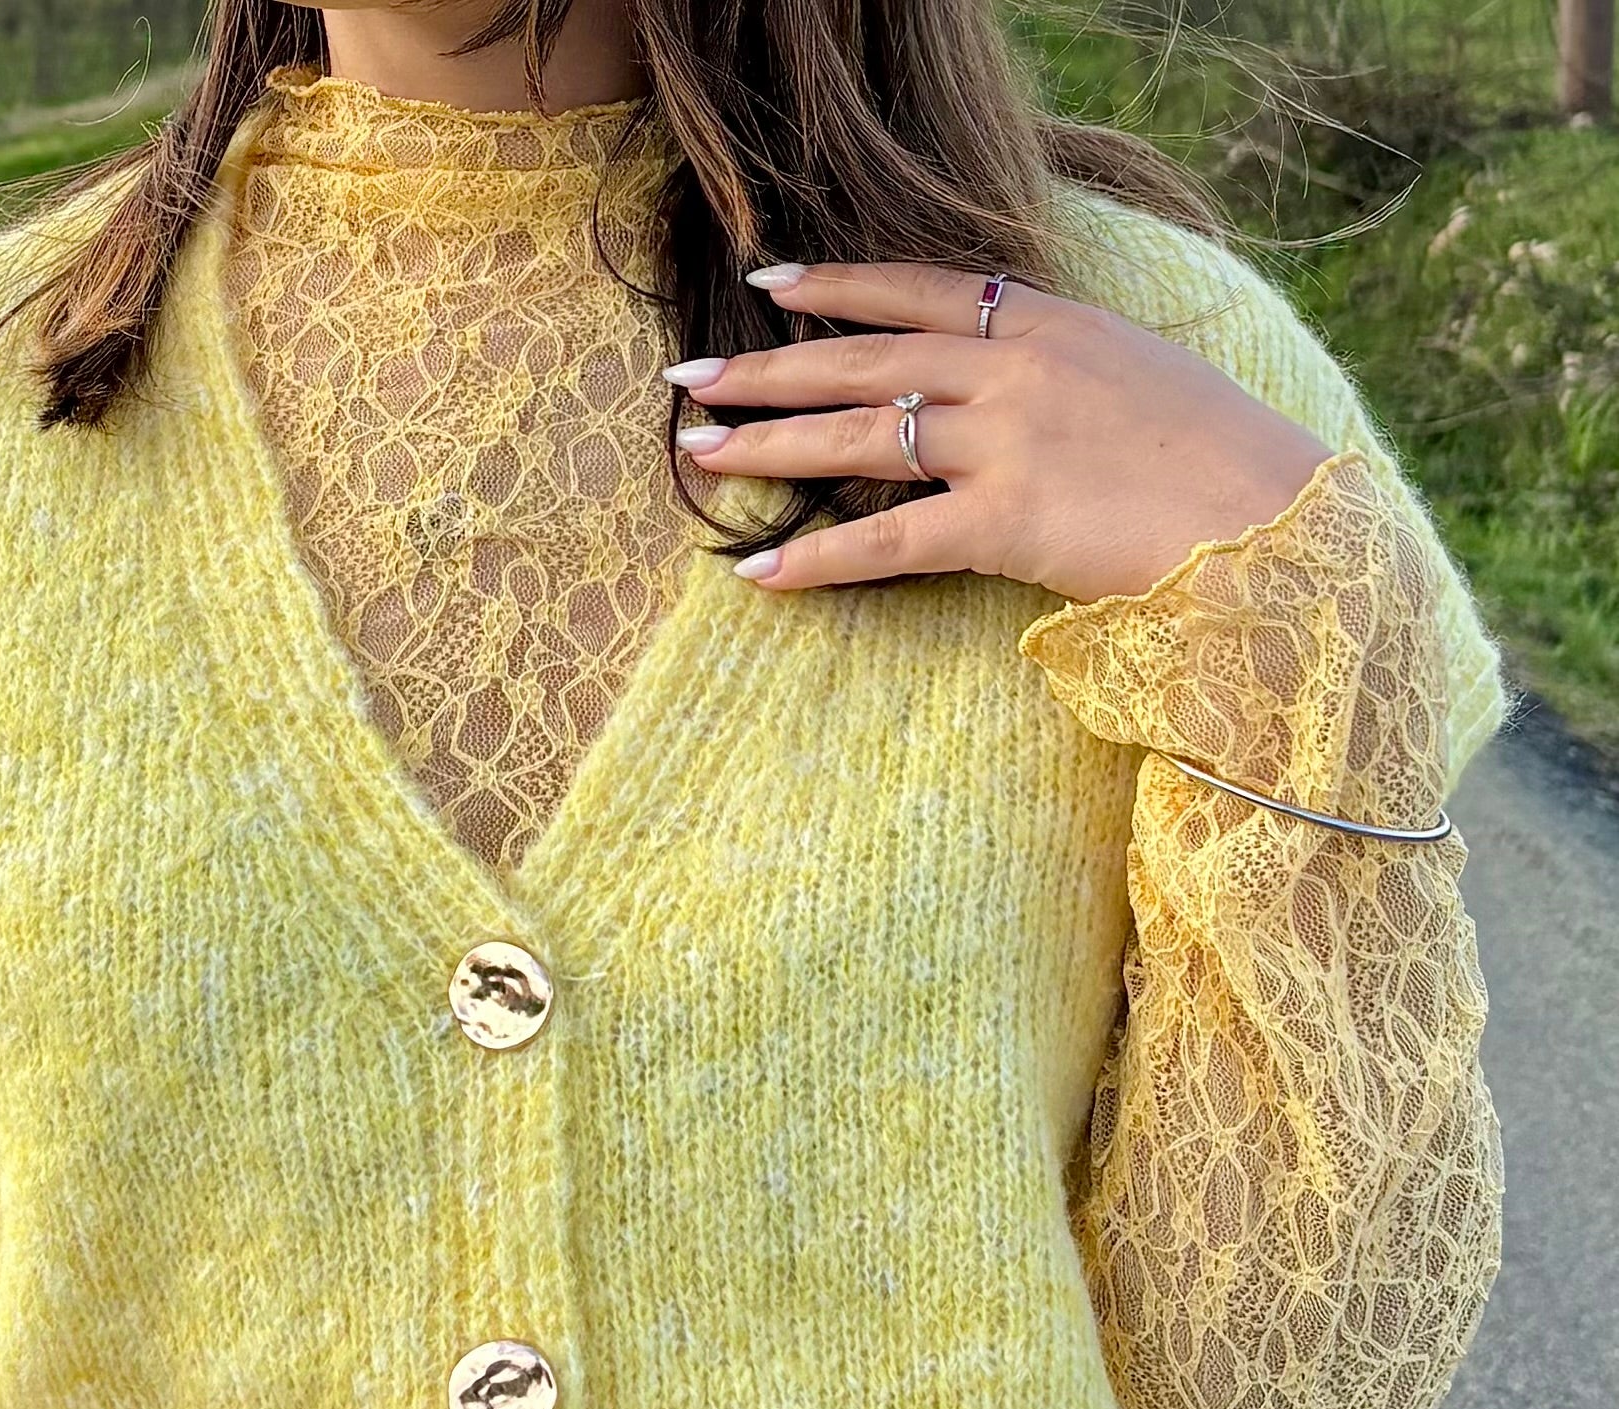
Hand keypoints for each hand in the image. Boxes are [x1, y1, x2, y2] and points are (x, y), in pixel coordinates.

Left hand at [667, 260, 1330, 603]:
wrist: (1273, 517)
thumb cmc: (1222, 460)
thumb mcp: (1142, 374)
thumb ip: (1068, 364)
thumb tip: (1019, 371)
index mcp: (1047, 323)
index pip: (919, 288)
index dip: (839, 284)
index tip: (771, 282)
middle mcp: (1014, 370)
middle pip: (864, 357)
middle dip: (768, 366)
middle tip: (689, 374)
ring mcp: (1005, 444)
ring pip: (859, 437)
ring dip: (769, 446)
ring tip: (696, 454)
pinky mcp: (1005, 525)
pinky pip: (888, 543)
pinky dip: (819, 559)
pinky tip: (758, 573)